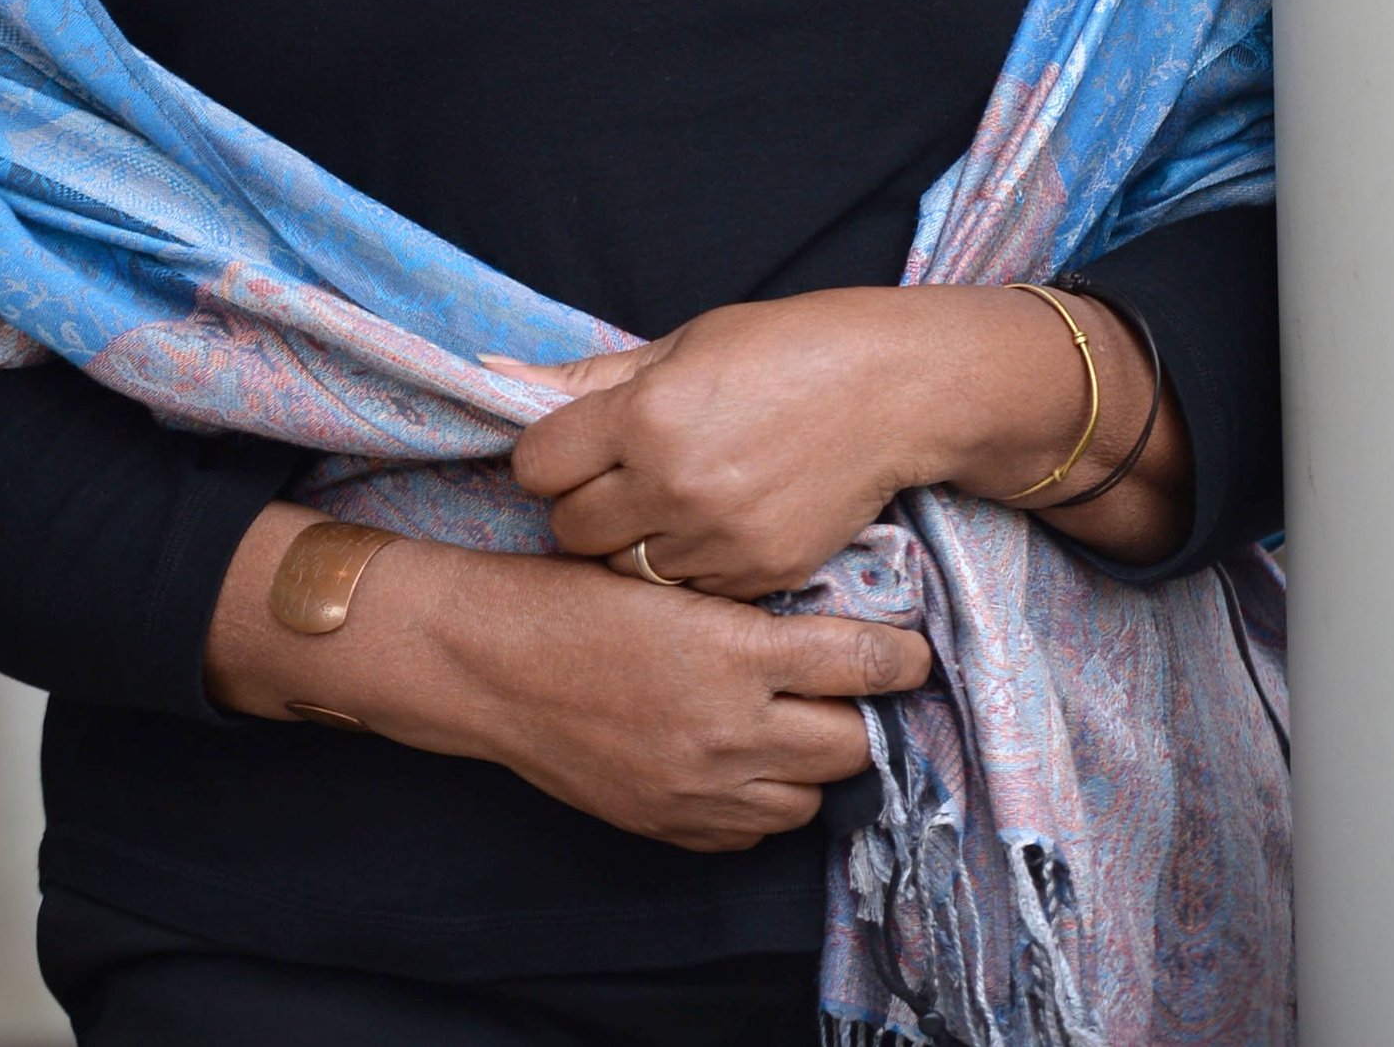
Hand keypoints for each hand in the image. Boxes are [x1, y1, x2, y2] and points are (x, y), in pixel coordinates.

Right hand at [205, 502, 930, 851]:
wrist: (482, 662)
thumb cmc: (567, 592)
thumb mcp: (661, 565)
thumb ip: (739, 580)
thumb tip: (816, 579)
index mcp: (733, 650)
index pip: (861, 665)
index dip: (899, 657)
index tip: (911, 647)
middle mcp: (729, 731)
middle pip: (849, 744)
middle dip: (860, 712)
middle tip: (853, 680)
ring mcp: (700, 789)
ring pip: (808, 796)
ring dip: (813, 759)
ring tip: (800, 717)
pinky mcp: (669, 824)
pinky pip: (753, 829)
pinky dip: (764, 797)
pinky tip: (748, 755)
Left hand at [499, 284, 1185, 591]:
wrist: (896, 391)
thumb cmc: (786, 349)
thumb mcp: (684, 343)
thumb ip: (588, 377)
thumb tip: (492, 379)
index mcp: (647, 414)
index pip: (537, 466)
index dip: (550, 457)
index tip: (576, 446)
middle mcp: (674, 484)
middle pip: (571, 529)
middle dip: (583, 505)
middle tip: (620, 478)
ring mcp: (717, 540)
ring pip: (622, 571)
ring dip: (631, 543)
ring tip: (667, 502)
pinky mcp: (757, 578)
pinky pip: (684, 592)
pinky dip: (685, 568)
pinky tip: (713, 525)